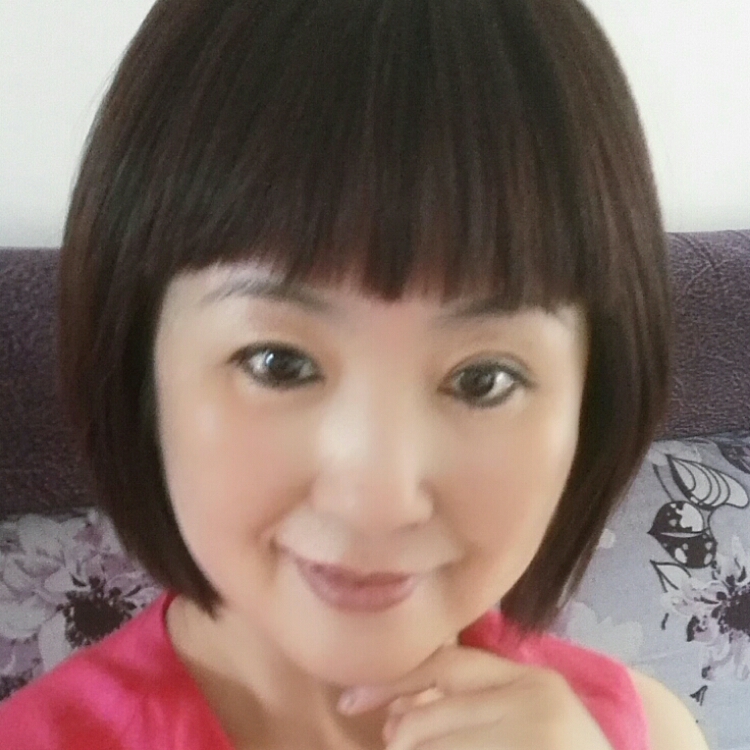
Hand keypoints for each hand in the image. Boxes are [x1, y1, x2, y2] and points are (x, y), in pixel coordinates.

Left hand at [337, 644, 612, 749]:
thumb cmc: (564, 746)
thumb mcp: (527, 712)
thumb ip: (472, 701)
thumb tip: (396, 714)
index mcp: (529, 678)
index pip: (446, 666)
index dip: (393, 681)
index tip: (349, 700)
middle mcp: (534, 702)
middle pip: (434, 716)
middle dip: (402, 735)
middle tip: (392, 743)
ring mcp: (535, 740)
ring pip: (439, 749)